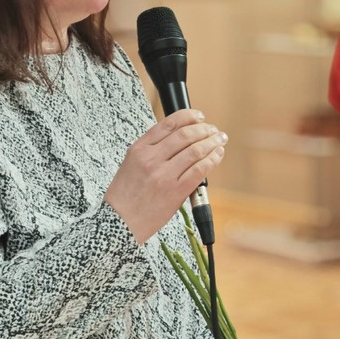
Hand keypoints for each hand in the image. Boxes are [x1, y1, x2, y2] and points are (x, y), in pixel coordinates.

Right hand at [104, 109, 226, 243]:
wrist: (120, 222)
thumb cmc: (125, 195)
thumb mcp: (130, 164)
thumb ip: (151, 150)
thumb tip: (178, 139)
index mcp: (139, 149)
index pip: (168, 124)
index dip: (188, 116)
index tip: (199, 116)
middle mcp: (151, 159)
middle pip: (185, 135)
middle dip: (204, 129)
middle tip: (213, 129)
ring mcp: (164, 175)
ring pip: (195, 150)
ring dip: (212, 142)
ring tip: (219, 140)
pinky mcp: (176, 191)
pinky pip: (199, 170)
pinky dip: (212, 160)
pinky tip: (217, 155)